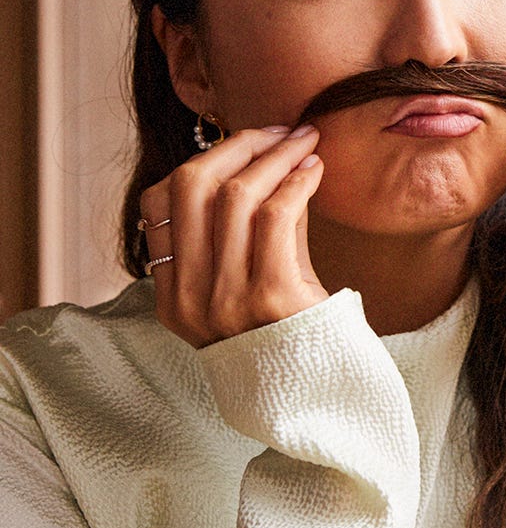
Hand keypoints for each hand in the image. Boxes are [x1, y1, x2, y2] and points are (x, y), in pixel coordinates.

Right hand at [138, 125, 330, 348]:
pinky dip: (295, 182)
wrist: (325, 397)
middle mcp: (190, 299)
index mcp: (173, 298)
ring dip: (274, 156)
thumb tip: (270, 158)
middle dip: (237, 145)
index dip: (201, 163)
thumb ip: (253, 229)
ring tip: (305, 142)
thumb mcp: (258, 280)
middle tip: (279, 130)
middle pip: (191, 188)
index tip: (243, 144)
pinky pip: (275, 216)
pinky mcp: (270, 298)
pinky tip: (314, 170)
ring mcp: (225, 300)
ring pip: (235, 195)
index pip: (158, 206)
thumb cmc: (296, 337)